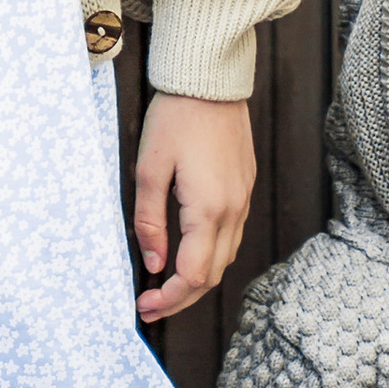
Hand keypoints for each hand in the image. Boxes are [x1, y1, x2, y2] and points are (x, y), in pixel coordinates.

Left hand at [133, 93, 255, 320]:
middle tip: (150, 306)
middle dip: (182, 298)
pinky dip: (210, 255)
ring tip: (166, 287)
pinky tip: (188, 253)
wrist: (209, 81)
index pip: (193, 275)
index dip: (169, 299)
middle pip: (213, 275)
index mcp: (209, 209)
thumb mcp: (149, 170)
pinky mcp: (244, 188)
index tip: (144, 306)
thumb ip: (150, 222)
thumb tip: (154, 264)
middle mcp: (233, 209)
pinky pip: (231, 235)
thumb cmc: (175, 119)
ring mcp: (243, 199)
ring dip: (198, 279)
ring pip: (225, 257)